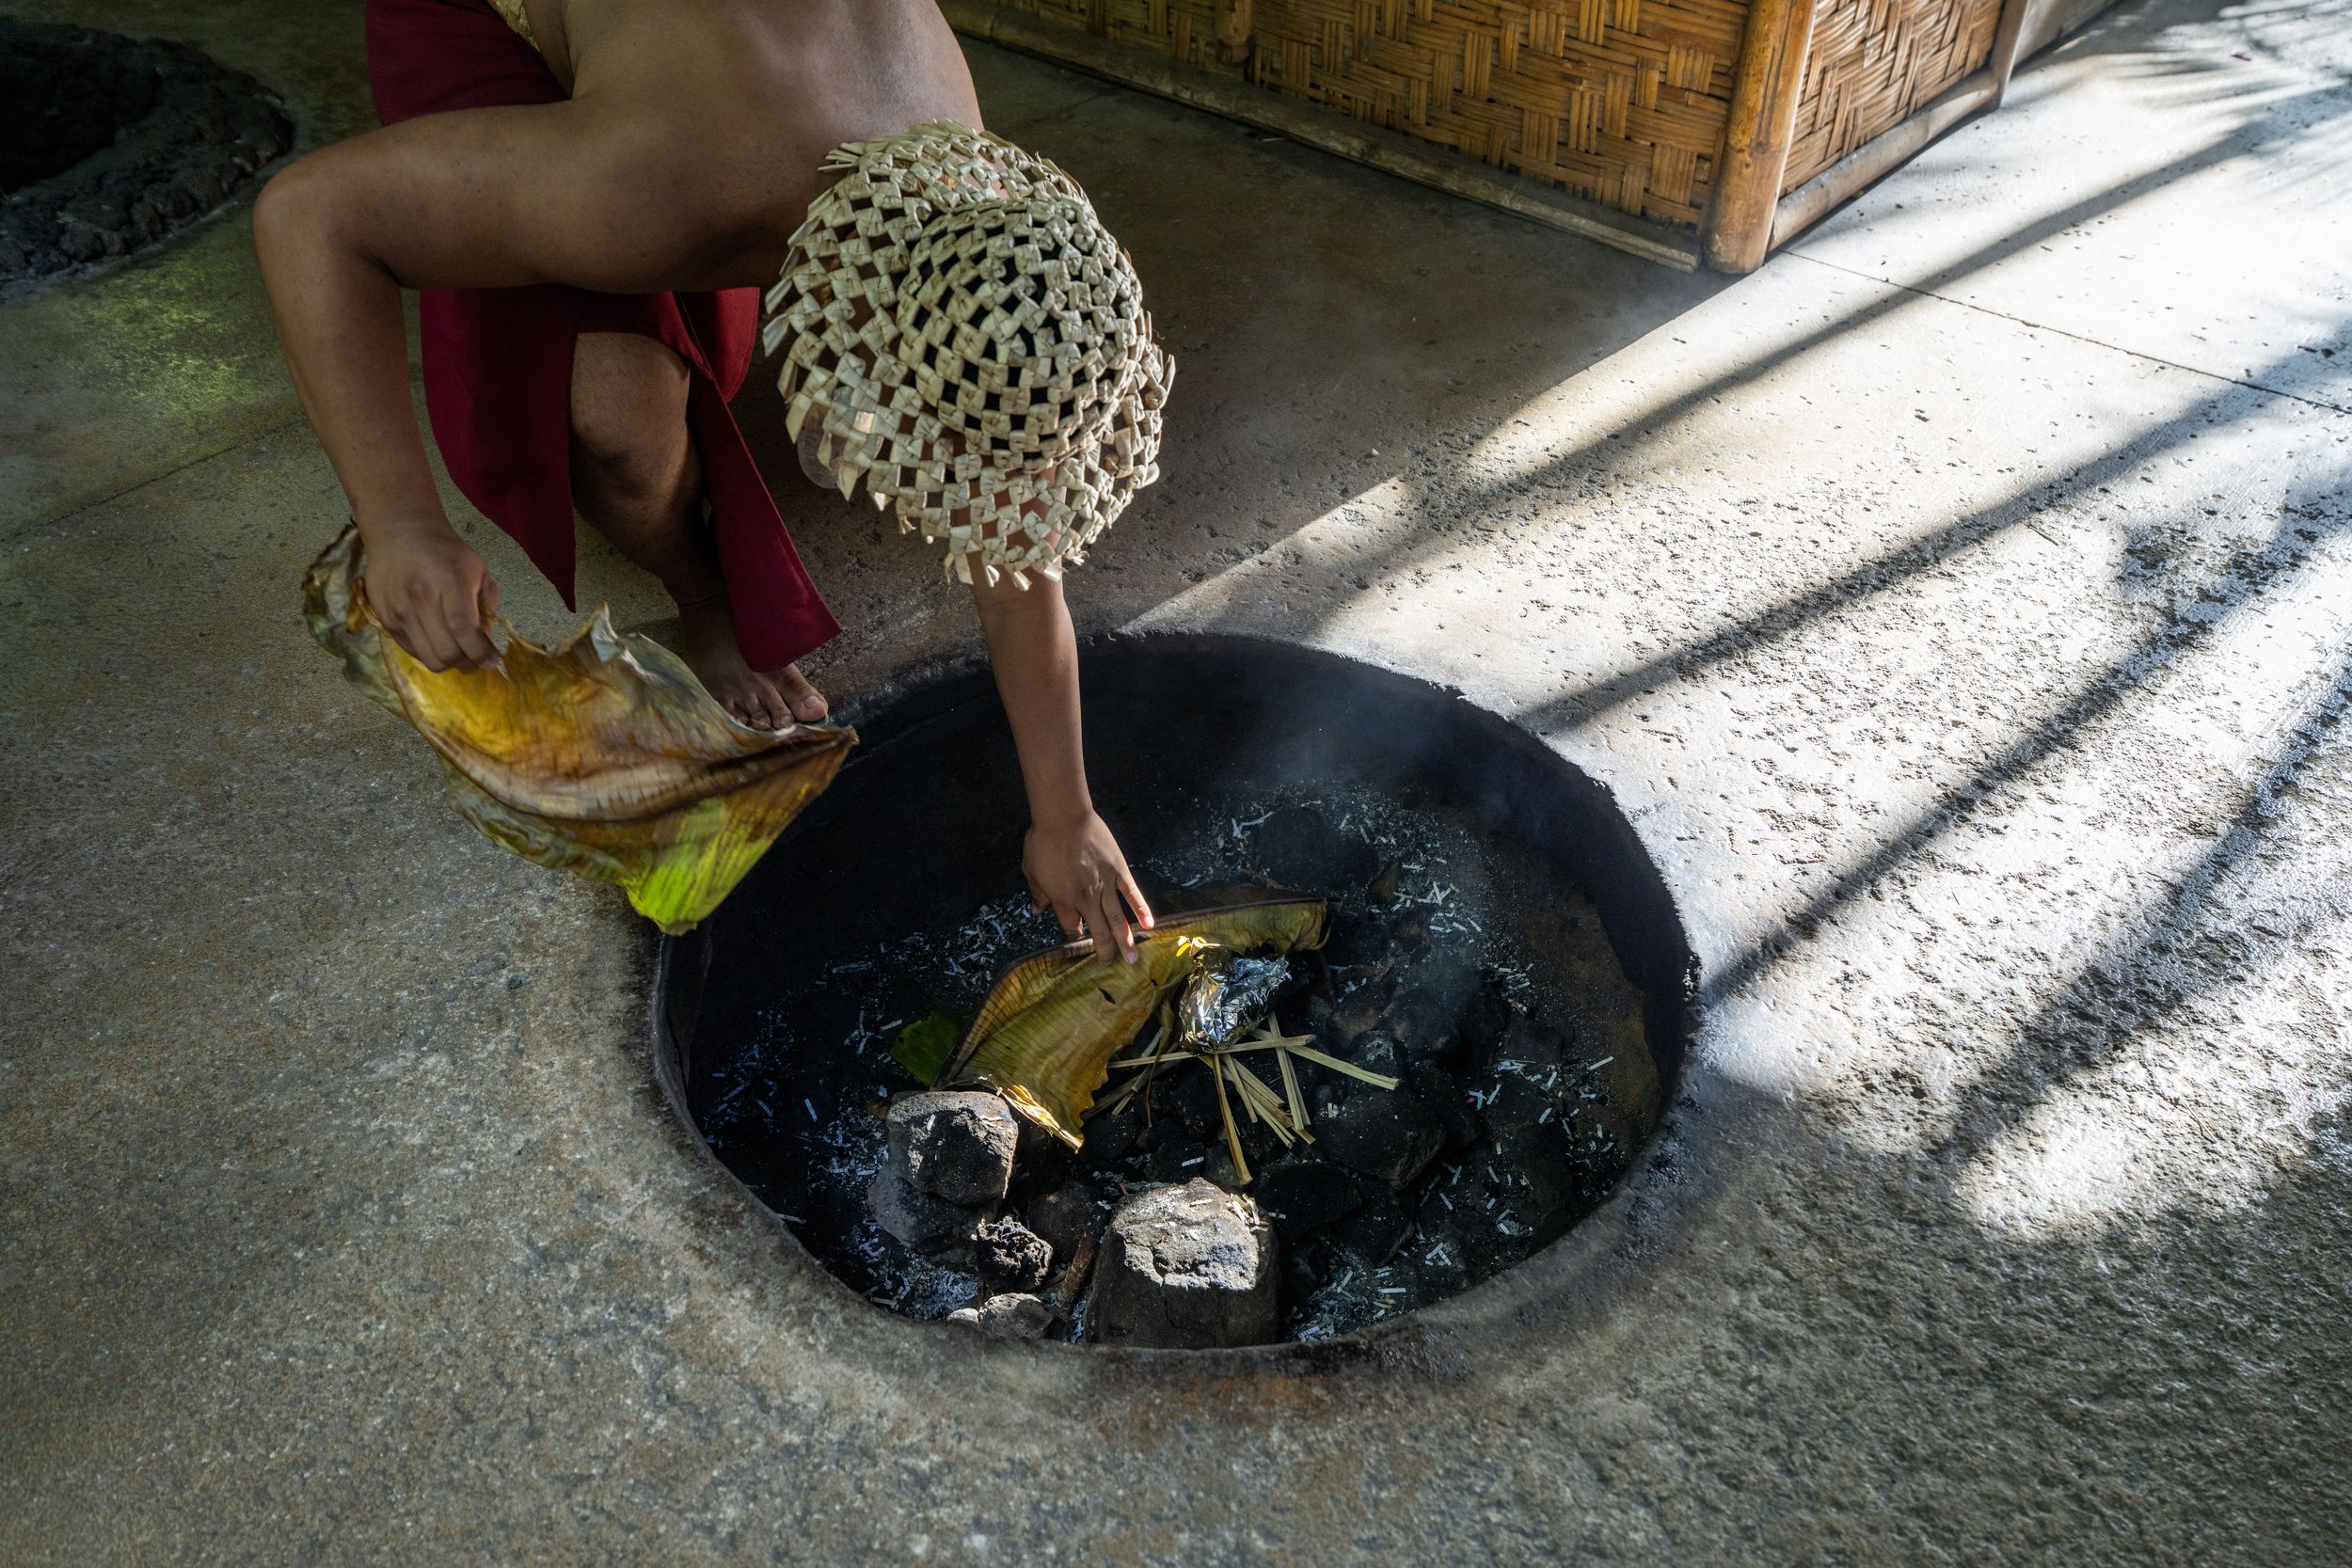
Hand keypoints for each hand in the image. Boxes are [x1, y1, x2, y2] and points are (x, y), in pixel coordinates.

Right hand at [360, 518, 501, 670]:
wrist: (399, 533)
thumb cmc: (445, 551)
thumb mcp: (477, 569)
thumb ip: (487, 604)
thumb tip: (486, 640)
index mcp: (449, 581)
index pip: (463, 629)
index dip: (479, 652)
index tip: (491, 662)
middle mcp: (421, 598)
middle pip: (445, 651)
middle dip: (466, 662)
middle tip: (475, 658)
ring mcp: (399, 610)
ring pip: (427, 657)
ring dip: (448, 662)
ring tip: (457, 652)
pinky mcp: (384, 618)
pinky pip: (411, 650)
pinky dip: (428, 652)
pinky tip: (436, 640)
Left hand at [1023, 811, 1154, 963]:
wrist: (1064, 817)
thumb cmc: (1043, 842)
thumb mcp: (1031, 870)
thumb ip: (1037, 893)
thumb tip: (1036, 910)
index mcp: (1063, 900)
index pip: (1071, 928)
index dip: (1075, 938)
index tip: (1079, 944)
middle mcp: (1086, 899)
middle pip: (1098, 932)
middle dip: (1105, 951)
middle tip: (1111, 964)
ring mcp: (1105, 885)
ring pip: (1117, 919)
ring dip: (1125, 941)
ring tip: (1133, 959)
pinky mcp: (1119, 871)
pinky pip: (1132, 894)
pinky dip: (1141, 909)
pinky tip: (1150, 925)